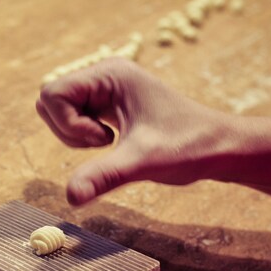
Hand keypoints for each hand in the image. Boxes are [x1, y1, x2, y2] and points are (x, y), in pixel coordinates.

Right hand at [36, 58, 235, 204]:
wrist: (219, 148)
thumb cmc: (188, 147)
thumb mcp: (143, 162)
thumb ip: (104, 175)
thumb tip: (71, 197)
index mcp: (111, 73)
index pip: (52, 93)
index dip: (67, 124)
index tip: (104, 140)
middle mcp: (106, 75)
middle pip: (50, 101)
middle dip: (68, 130)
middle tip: (106, 143)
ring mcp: (107, 90)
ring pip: (60, 112)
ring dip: (74, 136)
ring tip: (111, 144)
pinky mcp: (110, 107)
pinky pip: (75, 119)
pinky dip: (84, 139)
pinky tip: (115, 143)